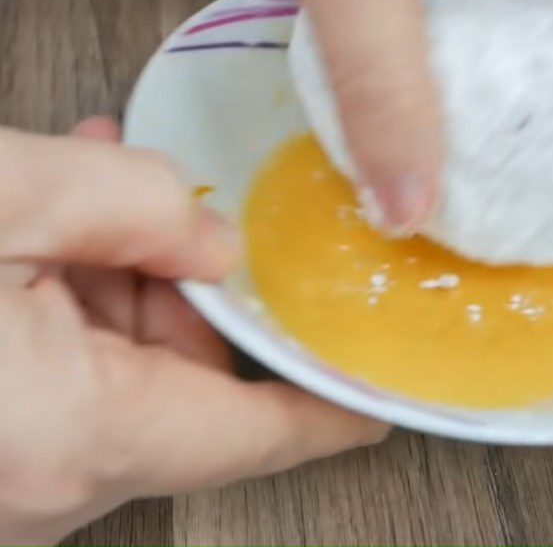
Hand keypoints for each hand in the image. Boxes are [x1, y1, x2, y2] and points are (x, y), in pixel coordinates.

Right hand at [0, 118, 386, 545]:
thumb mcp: (4, 198)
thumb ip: (129, 202)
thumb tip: (214, 241)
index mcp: (69, 432)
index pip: (256, 433)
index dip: (330, 404)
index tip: (380, 381)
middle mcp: (44, 488)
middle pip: (186, 388)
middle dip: (189, 291)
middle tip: (164, 212)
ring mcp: (11, 485)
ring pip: (123, 382)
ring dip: (121, 291)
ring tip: (87, 212)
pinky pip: (68, 392)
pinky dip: (73, 317)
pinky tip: (53, 248)